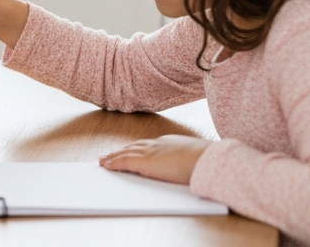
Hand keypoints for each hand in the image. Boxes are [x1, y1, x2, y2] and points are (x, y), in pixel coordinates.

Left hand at [98, 134, 212, 184]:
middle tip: (110, 155)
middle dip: (121, 151)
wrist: (204, 159)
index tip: (130, 150)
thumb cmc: (205, 161)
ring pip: (125, 153)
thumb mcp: (196, 158)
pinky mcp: (142, 162)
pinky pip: (123, 162)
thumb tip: (193, 166)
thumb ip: (189, 160)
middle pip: (133, 147)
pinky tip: (106, 165)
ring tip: (103, 160)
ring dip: (113, 157)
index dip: (137, 148)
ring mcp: (149, 152)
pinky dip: (113, 163)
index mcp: (169, 142)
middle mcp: (156, 144)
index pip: (148, 145)